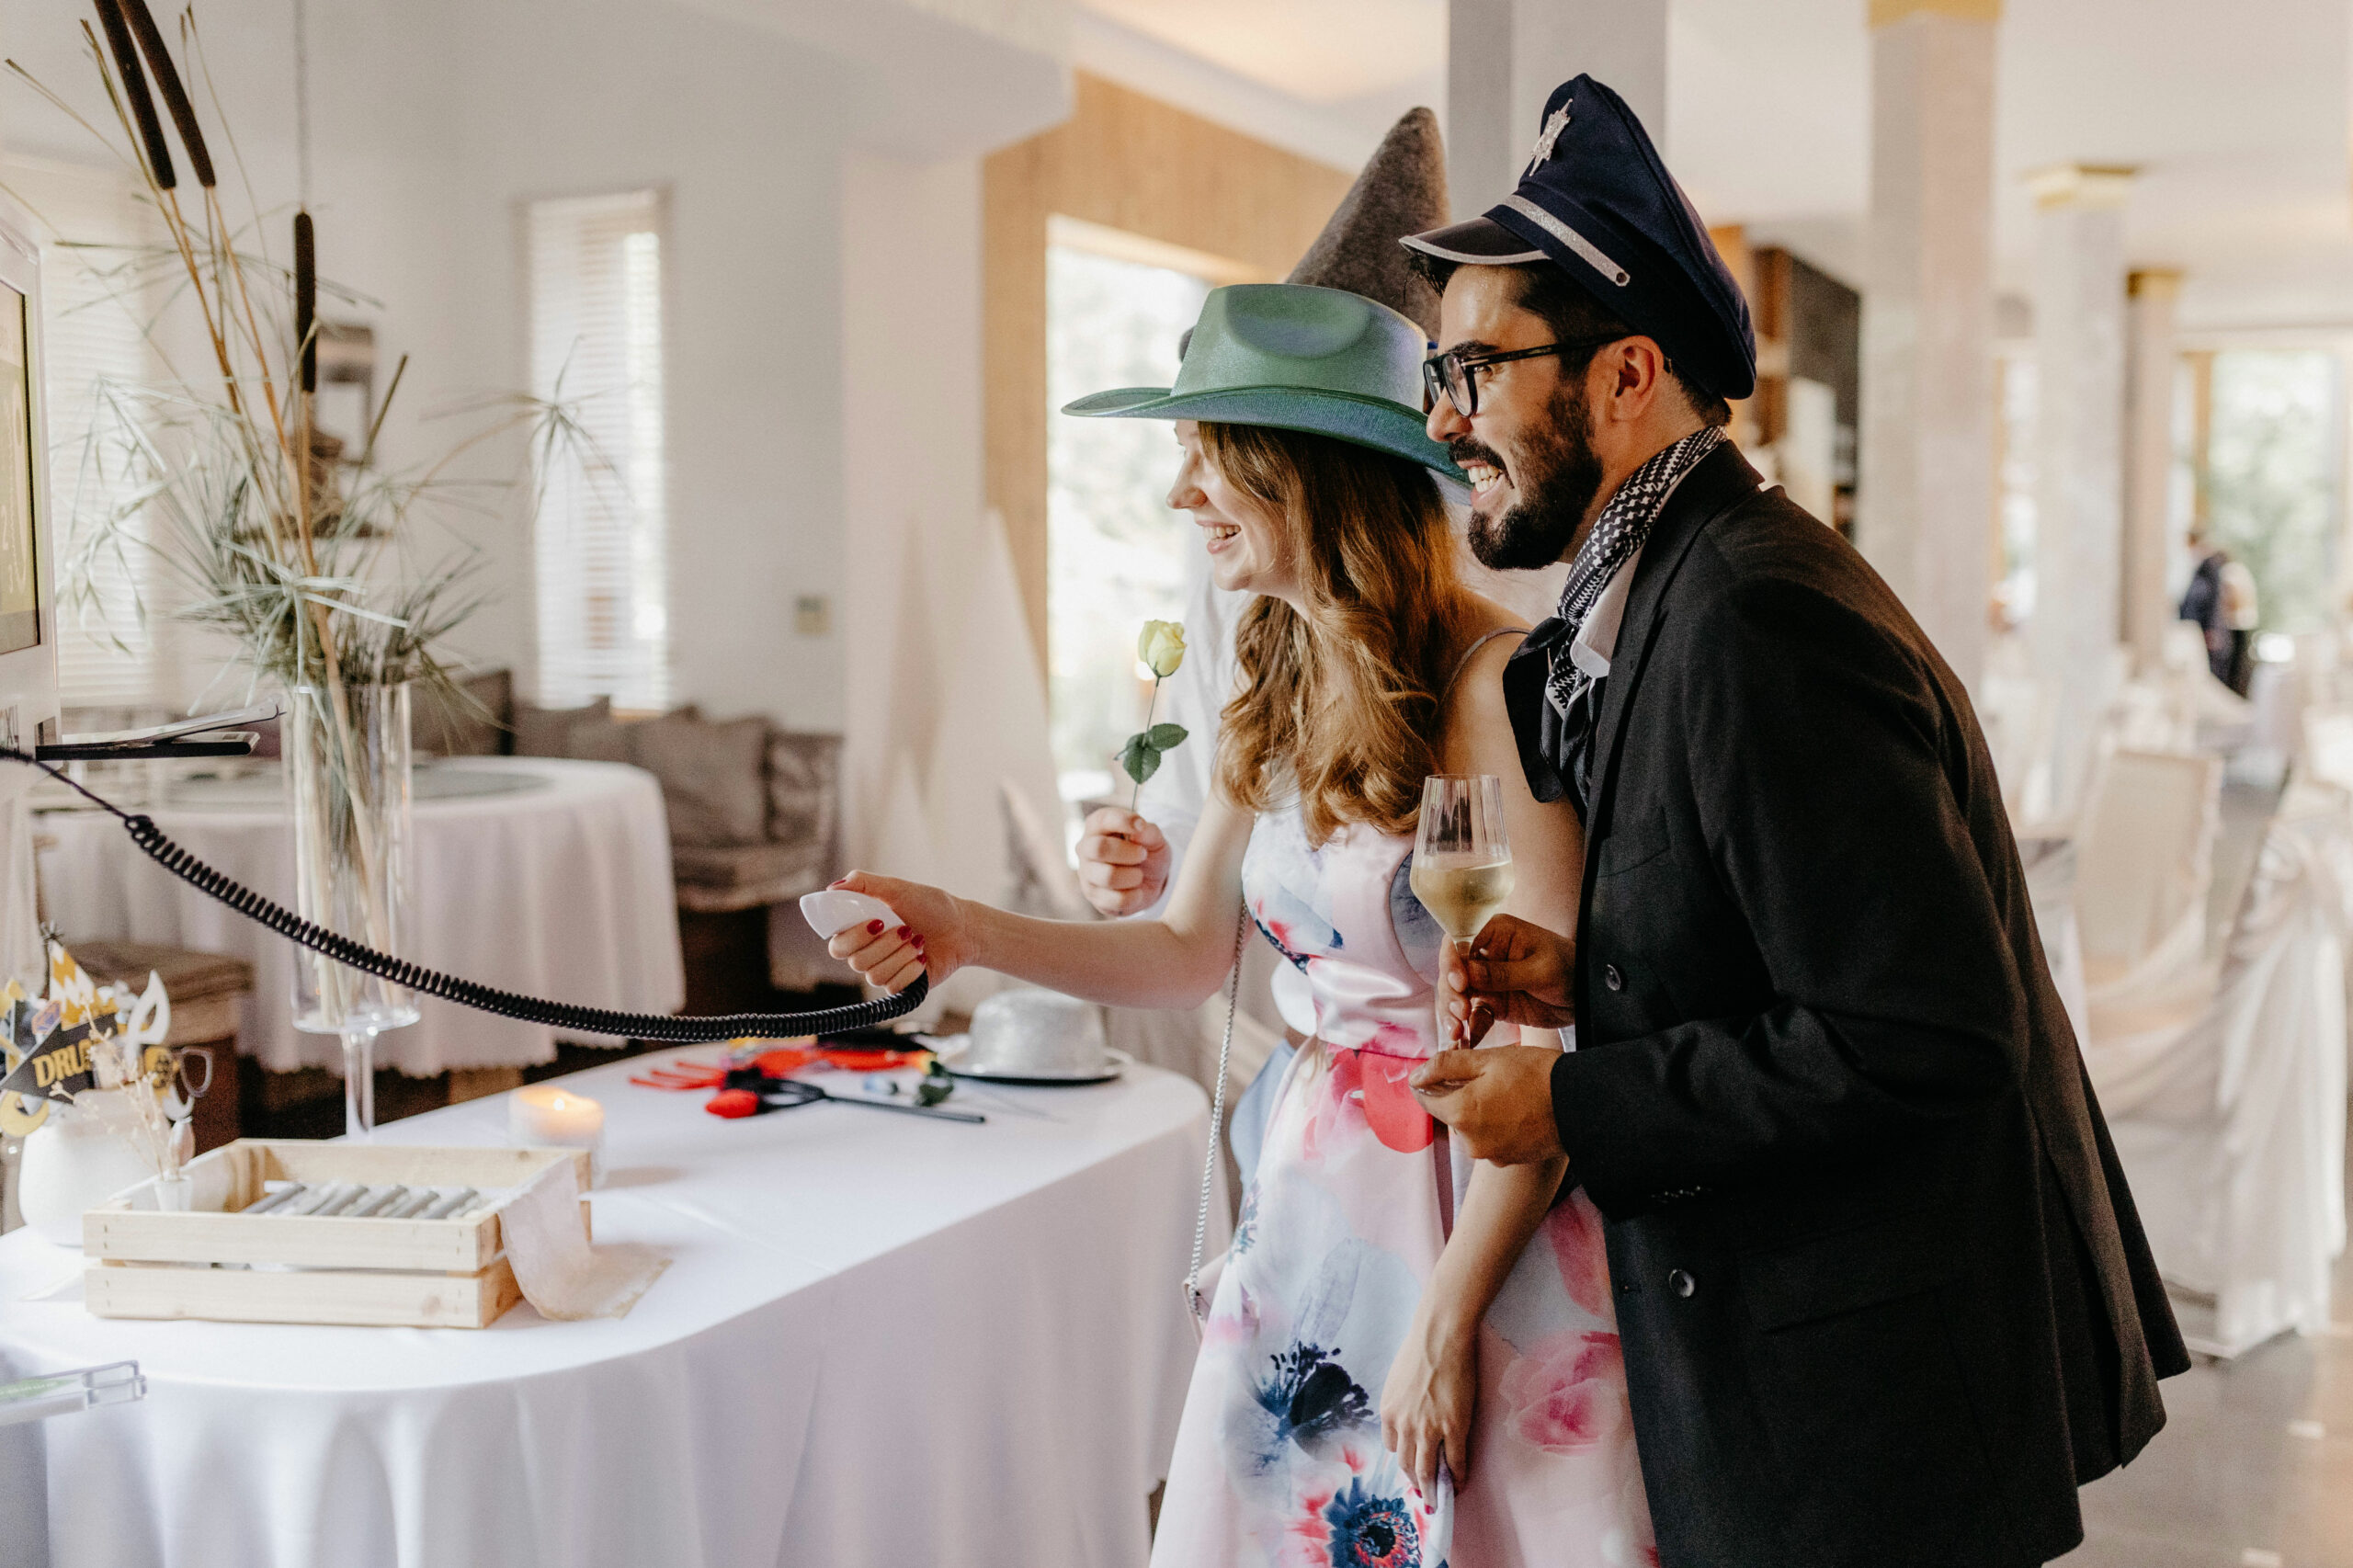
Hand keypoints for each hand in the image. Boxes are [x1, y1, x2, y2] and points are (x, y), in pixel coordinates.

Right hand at [823, 871, 968, 991]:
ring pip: (874, 975)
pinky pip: (892, 986)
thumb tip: (832, 888)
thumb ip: (864, 884)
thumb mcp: (898, 888)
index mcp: (860, 930)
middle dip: (883, 945)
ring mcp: (882, 970)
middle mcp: (866, 953)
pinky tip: (922, 957)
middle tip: (904, 928)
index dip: (853, 937)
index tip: (877, 922)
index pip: (836, 945)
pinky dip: (910, 969)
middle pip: (853, 962)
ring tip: (918, 940)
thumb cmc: (930, 906)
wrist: (962, 928)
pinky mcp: (899, 985)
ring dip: (900, 955)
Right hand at [1074, 808, 1170, 915]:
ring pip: (1108, 877)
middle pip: (1099, 848)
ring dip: (1133, 876)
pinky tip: (1137, 891)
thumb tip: (1139, 830)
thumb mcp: (1156, 839)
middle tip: (1143, 855)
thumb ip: (1150, 832)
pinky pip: (1116, 899)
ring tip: (1139, 875)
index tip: (1141, 825)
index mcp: (1097, 826)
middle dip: (1128, 853)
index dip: (1123, 821)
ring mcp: (1086, 874)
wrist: (1150, 881)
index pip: (1103, 819)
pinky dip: (1134, 896)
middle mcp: (1086, 848)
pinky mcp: (1093, 896)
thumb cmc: (1147, 853)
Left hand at [1380, 1310, 1475, 1496]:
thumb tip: (1410, 1415)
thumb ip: (1401, 1403)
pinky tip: (1461, 1483)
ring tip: (1440, 1497)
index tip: (1412, 1464)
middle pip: (1406, 1464)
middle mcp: (1403, 1426)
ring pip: (1427, 1470)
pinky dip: (1458, 1477)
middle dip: (1416, 1482)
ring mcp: (1428, 1430)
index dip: (1403, 1457)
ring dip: (1433, 1488)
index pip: (1391, 1447)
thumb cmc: (1420, 1349)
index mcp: (1388, 1413)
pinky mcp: (1453, 1428)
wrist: (1440, 1337)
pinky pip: (1455, 1462)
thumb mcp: (1398, 1381)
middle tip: (1425, 1492)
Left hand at [1411, 1046, 1565, 1164]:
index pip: (1425, 1099)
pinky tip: (1516, 1108)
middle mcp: (1470, 1141)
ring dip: (1478, 1110)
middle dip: (1459, 1094)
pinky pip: (1490, 1139)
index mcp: (1460, 1113)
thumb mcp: (1487, 1059)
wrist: (1579, 1104)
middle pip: (1449, 1114)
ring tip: (1507, 1091)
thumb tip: (1416, 1075)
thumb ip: (1446, 1066)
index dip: (1431, 1081)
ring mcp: (1490, 1154)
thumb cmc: (1534, 1075)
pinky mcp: (1508, 1160)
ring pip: (1470, 1127)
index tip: (1445, 1069)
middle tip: (1487, 1074)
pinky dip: (1496, 1125)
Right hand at [1440, 914, 1574, 1044]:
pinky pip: (1474, 1015)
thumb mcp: (1540, 970)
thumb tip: (1468, 973)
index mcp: (1496, 933)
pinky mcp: (1493, 1003)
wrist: (1586, 996)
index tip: (1461, 984)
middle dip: (1450, 993)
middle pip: (1452, 972)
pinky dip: (1468, 1028)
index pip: (1460, 944)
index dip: (1452, 964)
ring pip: (1457, 995)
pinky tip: (1466, 1041)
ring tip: (1458, 1031)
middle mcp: (1486, 955)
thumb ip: (1504, 973)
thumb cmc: (1570, 968)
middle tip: (1460, 1012)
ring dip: (1452, 1013)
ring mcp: (1487, 981)